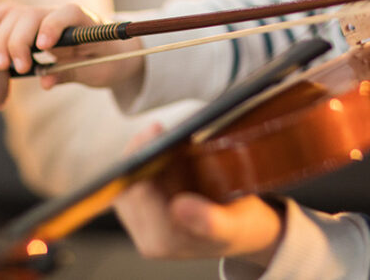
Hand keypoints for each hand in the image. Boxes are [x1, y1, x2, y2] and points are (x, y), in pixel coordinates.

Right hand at [0, 2, 145, 91]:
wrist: (111, 52)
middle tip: (18, 69)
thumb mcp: (96, 72)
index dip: (52, 26)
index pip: (67, 13)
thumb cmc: (106, 61)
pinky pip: (7, 14)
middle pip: (31, 14)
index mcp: (84, 21)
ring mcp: (42, 16)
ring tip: (2, 65)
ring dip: (2, 39)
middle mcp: (59, 14)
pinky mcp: (29, 23)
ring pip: (14, 15)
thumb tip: (45, 82)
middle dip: (18, 41)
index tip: (43, 47)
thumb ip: (71, 73)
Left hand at [114, 124, 283, 264]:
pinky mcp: (142, 213)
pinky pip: (131, 181)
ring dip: (141, 156)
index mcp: (166, 241)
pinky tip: (161, 151)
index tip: (157, 132)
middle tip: (160, 129)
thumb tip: (178, 207)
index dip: (145, 160)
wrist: (243, 233)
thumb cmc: (241, 227)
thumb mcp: (234, 225)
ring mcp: (142, 226)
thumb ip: (209, 221)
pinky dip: (144, 161)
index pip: (140, 196)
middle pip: (128, 187)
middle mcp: (148, 237)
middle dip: (142, 154)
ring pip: (126, 182)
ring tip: (161, 137)